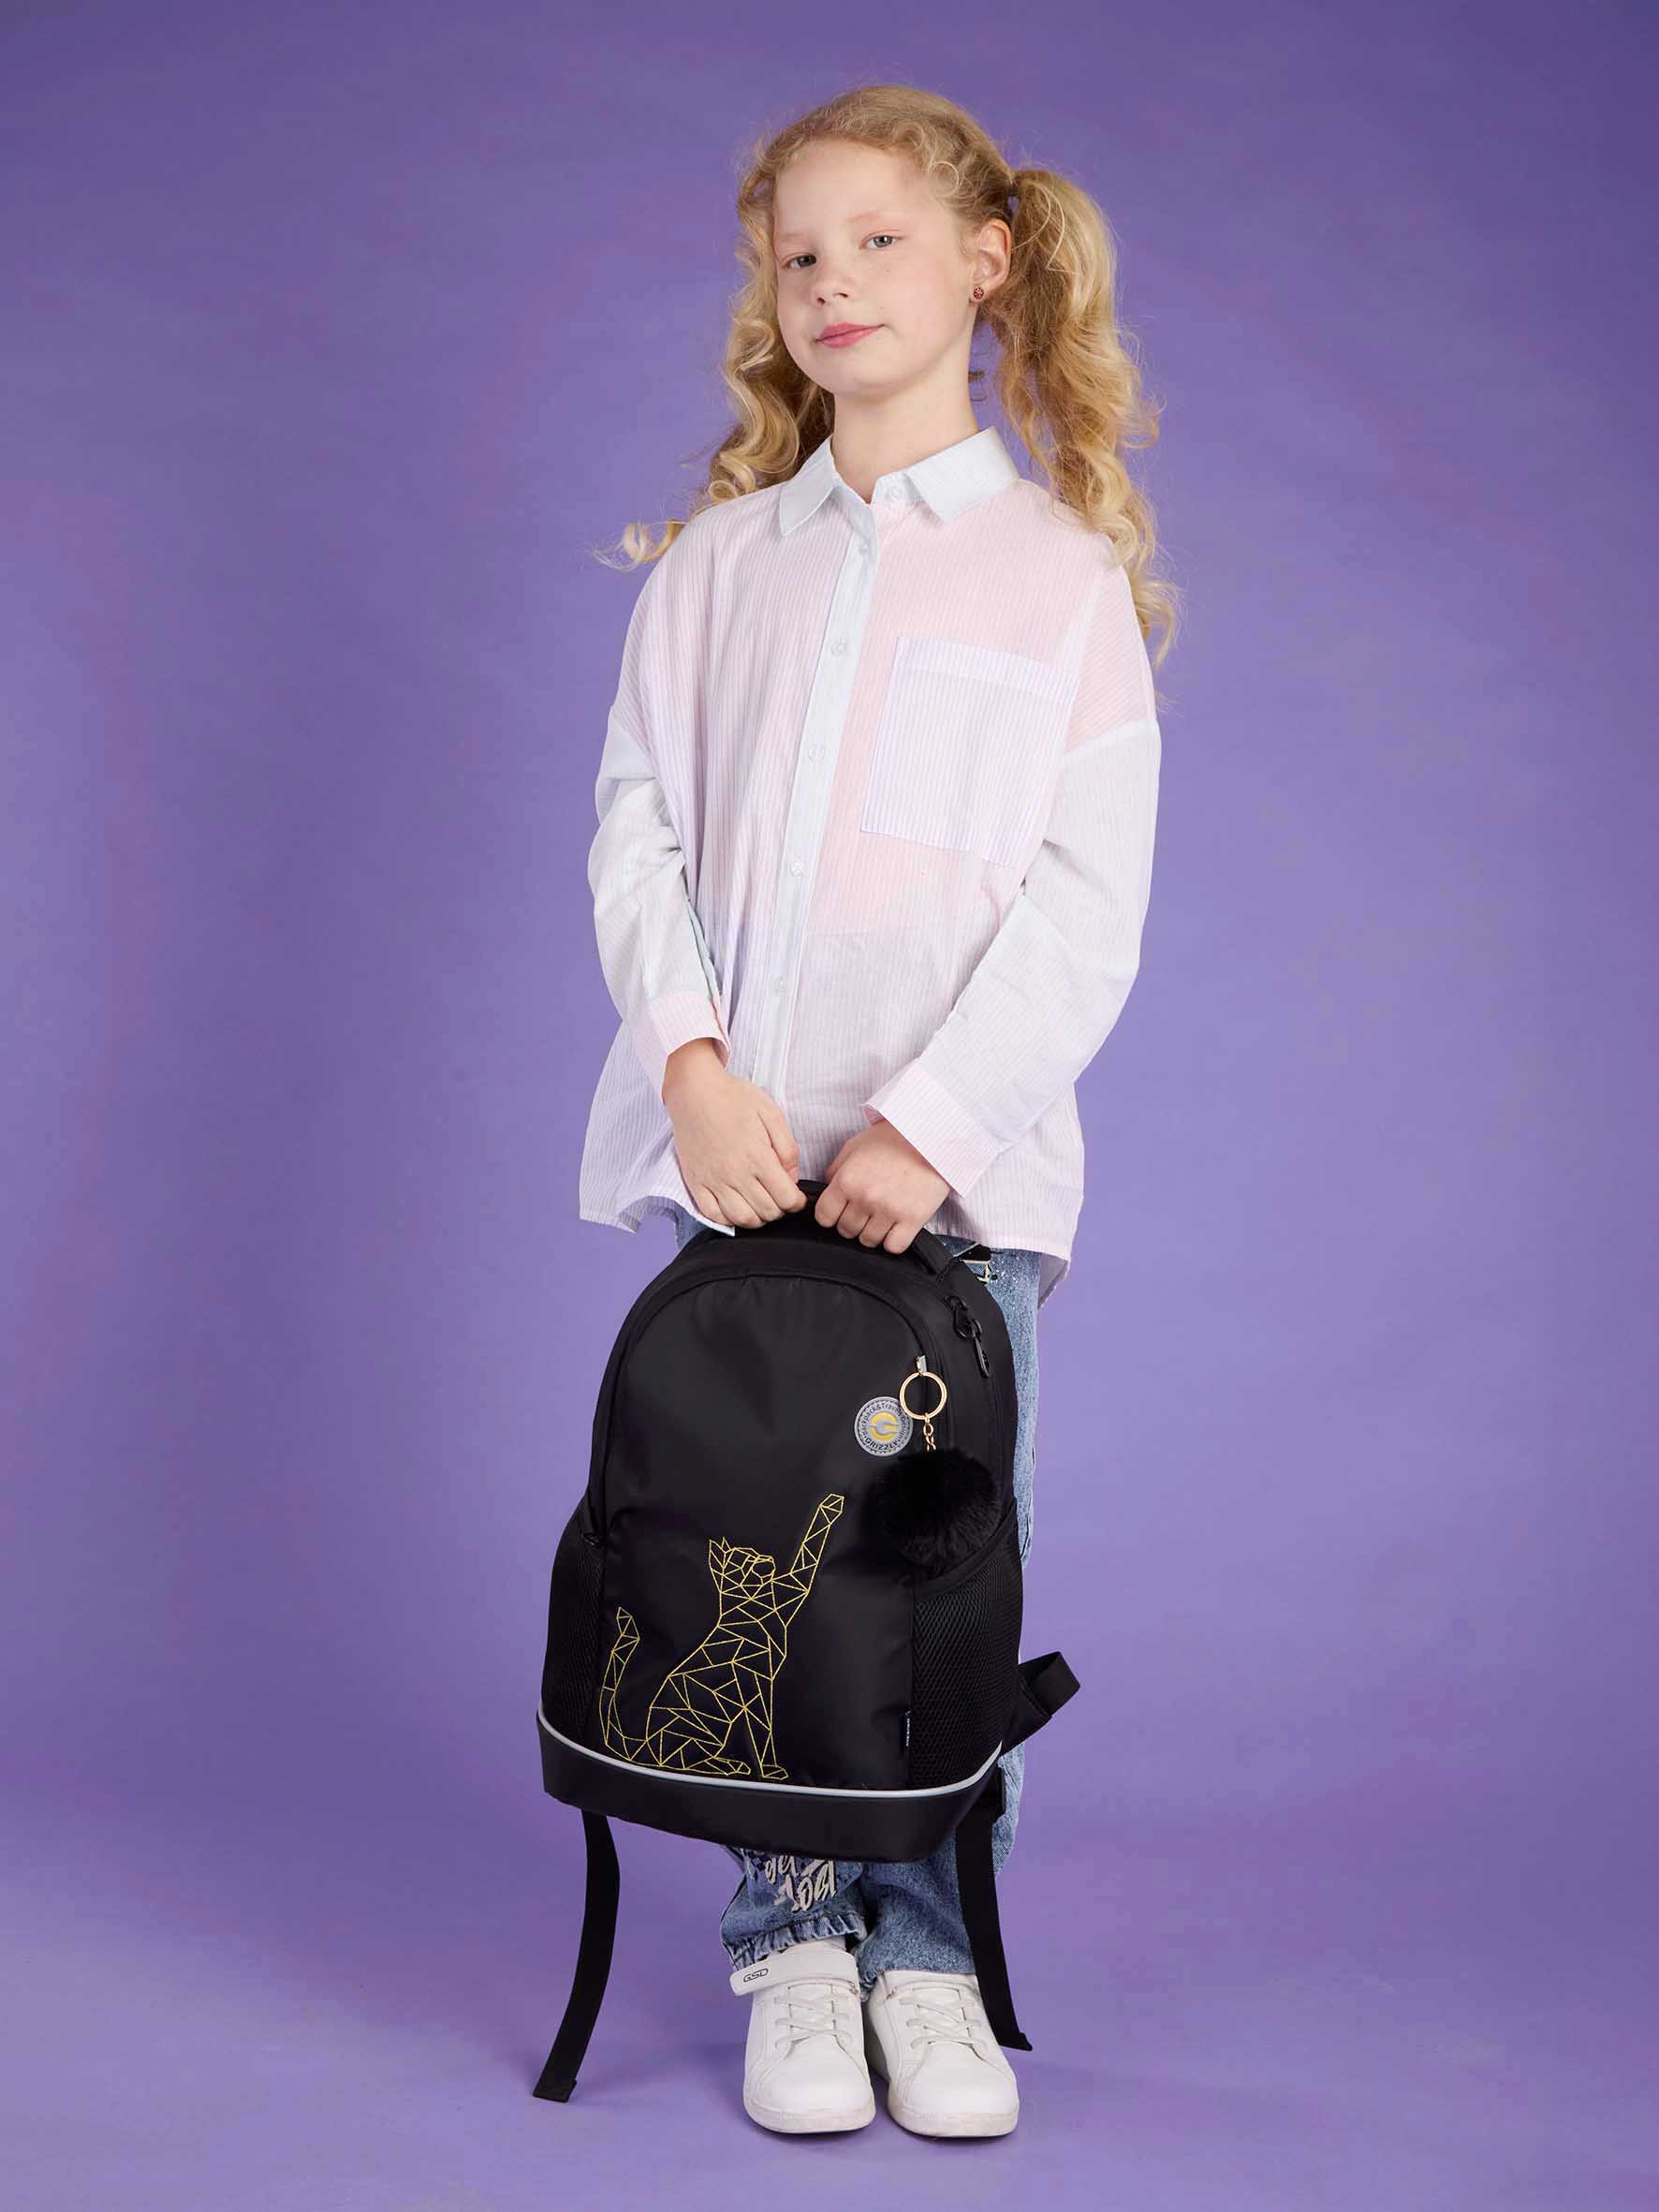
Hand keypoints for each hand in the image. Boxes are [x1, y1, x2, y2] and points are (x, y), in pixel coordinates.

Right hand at [662, 1039, 807, 1228]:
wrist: (693, 1090)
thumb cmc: (733, 1098)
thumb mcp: (772, 1114)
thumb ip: (788, 1149)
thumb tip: (792, 1178)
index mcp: (758, 1157)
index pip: (785, 1198)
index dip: (796, 1203)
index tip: (796, 1199)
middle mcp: (735, 1174)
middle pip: (767, 1212)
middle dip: (780, 1210)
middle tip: (779, 1198)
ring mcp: (713, 1181)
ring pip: (742, 1219)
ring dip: (757, 1219)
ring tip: (761, 1205)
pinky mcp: (696, 1183)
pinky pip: (713, 1215)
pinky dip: (729, 1220)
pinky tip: (737, 1208)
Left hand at [813, 1118, 949, 1253]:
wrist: (932, 1137)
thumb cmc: (893, 1139)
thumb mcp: (855, 1146)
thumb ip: (836, 1171)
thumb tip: (827, 1192)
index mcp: (847, 1180)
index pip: (824, 1217)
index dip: (830, 1216)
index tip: (839, 1211)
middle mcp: (865, 1198)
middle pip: (846, 1231)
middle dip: (852, 1223)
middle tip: (865, 1210)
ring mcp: (889, 1210)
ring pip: (869, 1241)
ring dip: (873, 1232)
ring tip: (882, 1216)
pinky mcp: (913, 1219)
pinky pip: (894, 1247)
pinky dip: (893, 1241)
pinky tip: (896, 1226)